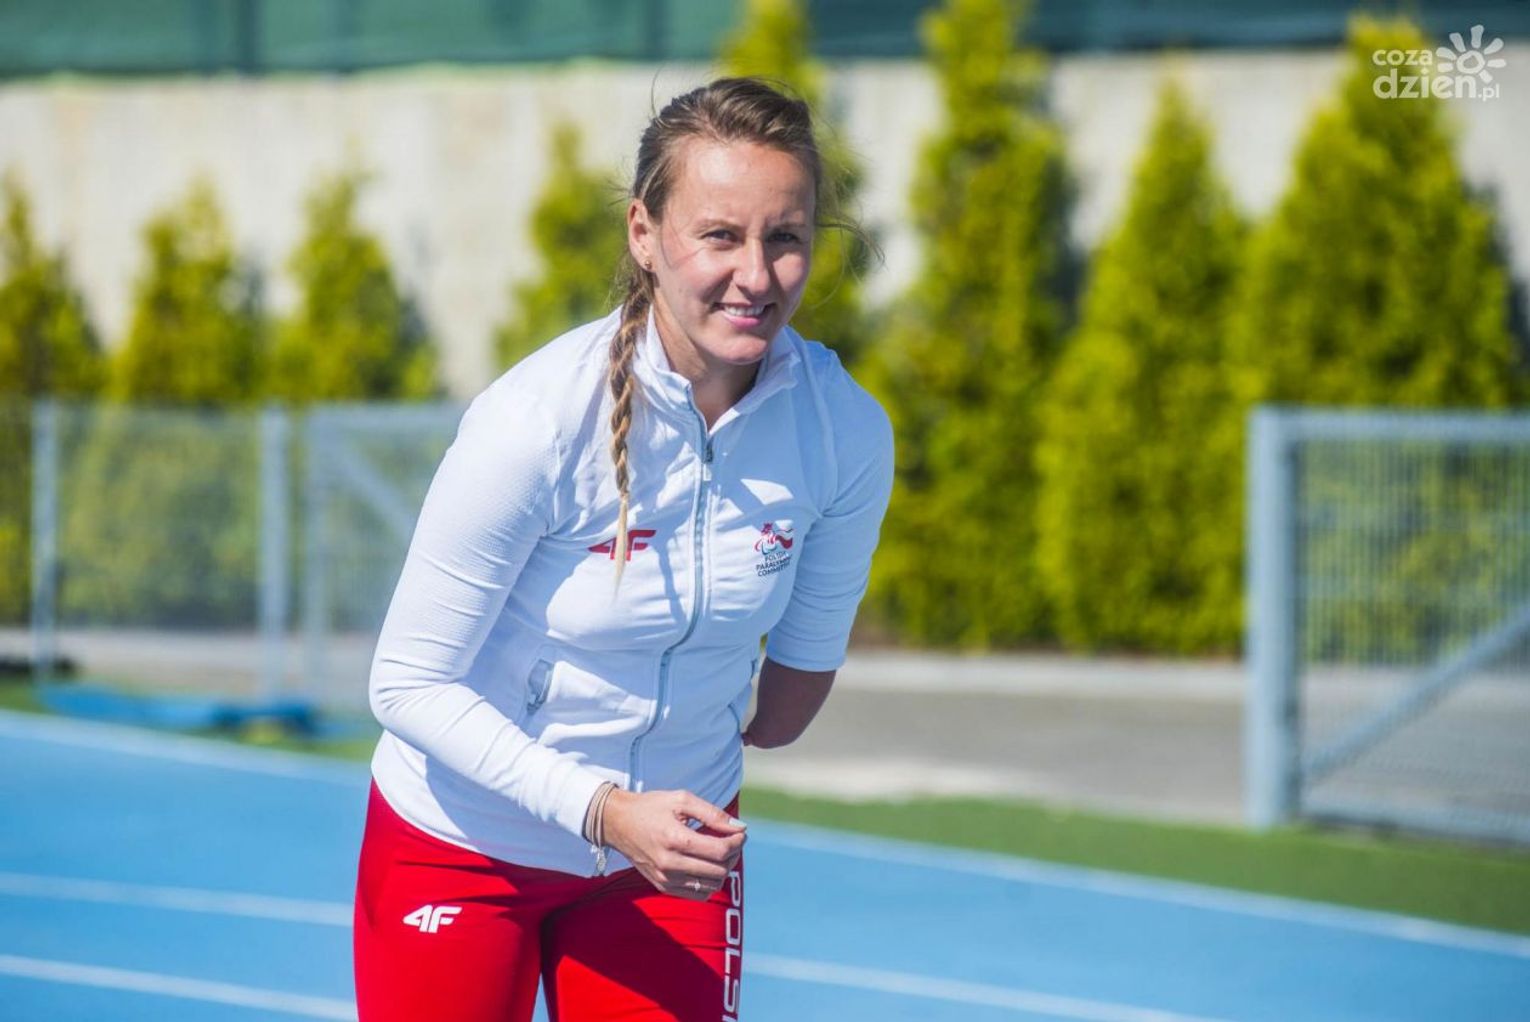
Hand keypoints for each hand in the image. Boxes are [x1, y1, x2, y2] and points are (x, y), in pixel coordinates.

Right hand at [601, 789, 745, 899]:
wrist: (617, 823)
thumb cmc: (651, 807)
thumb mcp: (682, 800)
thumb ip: (712, 814)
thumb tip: (739, 827)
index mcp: (676, 839)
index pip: (720, 851)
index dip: (737, 842)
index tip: (741, 832)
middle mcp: (670, 864)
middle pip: (719, 870)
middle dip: (733, 854)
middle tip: (732, 840)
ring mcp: (665, 878)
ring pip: (712, 885)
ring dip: (724, 870)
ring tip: (720, 852)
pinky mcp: (662, 887)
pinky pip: (698, 894)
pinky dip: (709, 882)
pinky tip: (706, 865)